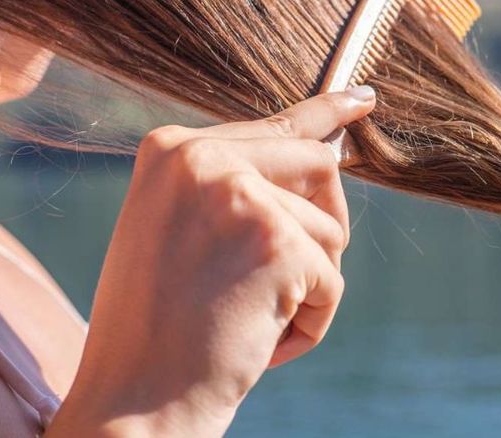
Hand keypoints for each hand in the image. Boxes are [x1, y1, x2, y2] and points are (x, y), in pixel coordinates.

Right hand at [47, 87, 375, 436]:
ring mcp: (241, 197)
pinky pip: (331, 282)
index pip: (274, 127)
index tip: (365, 99)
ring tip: (248, 319)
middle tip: (280, 278)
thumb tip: (330, 151)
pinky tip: (261, 341)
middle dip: (320, 228)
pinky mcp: (278, 243)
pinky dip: (309, 322)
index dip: (327, 115)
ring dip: (307, 286)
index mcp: (171, 149)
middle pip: (321, 167)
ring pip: (330, 231)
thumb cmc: (156, 328)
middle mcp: (203, 158)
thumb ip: (238, 186)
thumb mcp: (181, 233)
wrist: (135, 402)